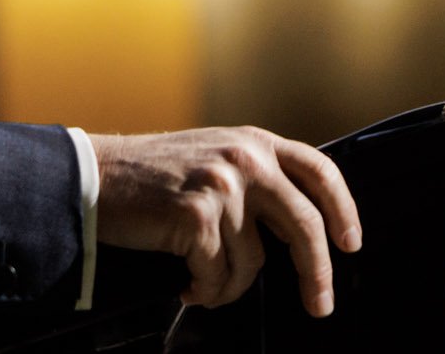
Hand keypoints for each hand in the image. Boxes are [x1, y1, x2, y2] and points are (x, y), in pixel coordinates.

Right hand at [90, 126, 361, 316]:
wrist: (95, 177)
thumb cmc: (151, 175)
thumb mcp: (214, 156)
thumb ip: (254, 176)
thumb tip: (293, 225)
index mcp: (254, 142)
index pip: (320, 171)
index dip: (343, 209)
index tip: (350, 243)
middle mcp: (245, 158)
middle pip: (305, 225)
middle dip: (317, 273)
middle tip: (319, 303)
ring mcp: (223, 186)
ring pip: (254, 264)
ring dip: (229, 285)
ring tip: (202, 280)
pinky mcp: (197, 217)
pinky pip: (219, 277)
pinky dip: (204, 291)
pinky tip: (185, 282)